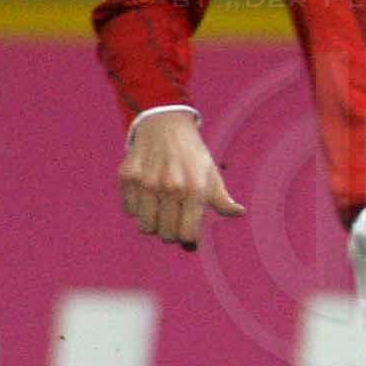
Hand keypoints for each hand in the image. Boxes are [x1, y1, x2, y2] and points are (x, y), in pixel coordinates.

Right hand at [118, 110, 245, 250]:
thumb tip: (238, 213)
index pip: (187, 233)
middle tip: (174, 223)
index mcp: (195, 188)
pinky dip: (137, 209)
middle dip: (170, 233)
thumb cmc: (192, 155)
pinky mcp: (127, 176)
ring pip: (144, 225)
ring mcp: (146, 182)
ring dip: (152, 223)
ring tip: (160, 212)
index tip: (188, 235)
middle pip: (165, 233)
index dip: (188, 239)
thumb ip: (222, 199)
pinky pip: (128, 209)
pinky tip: (146, 197)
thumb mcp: (212, 174)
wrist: (165, 126)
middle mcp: (170, 186)